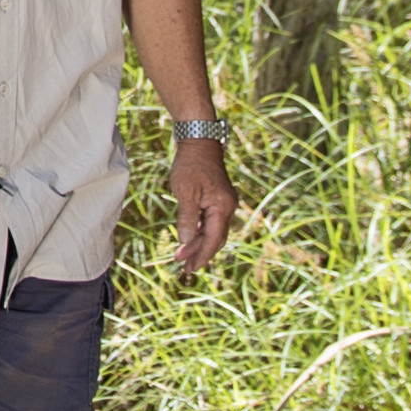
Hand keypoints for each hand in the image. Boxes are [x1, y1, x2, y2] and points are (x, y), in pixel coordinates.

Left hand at [164, 135, 238, 272]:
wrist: (199, 142)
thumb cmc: (191, 165)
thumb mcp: (186, 191)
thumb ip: (187, 218)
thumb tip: (186, 241)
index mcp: (222, 207)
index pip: (213, 239)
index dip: (202, 256)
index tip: (190, 268)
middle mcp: (228, 208)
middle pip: (215, 238)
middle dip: (200, 254)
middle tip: (185, 268)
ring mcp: (224, 203)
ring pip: (213, 231)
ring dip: (198, 243)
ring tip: (182, 256)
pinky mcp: (218, 199)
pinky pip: (211, 221)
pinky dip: (200, 231)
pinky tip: (189, 237)